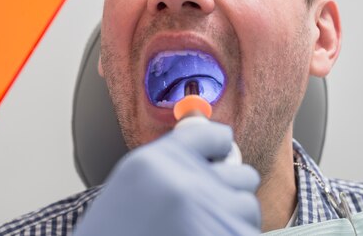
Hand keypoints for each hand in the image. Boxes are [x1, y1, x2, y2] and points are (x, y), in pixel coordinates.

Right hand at [74, 121, 260, 235]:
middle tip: (202, 205)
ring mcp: (207, 219)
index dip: (218, 147)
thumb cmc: (114, 232)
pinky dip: (232, 234)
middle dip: (227, 188)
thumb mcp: (133, 183)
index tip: (216, 156)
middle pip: (241, 173)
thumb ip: (173, 159)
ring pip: (247, 206)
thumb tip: (218, 141)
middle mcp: (185, 186)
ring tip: (197, 228)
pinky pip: (248, 232)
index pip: (215, 136)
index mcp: (157, 163)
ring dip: (231, 217)